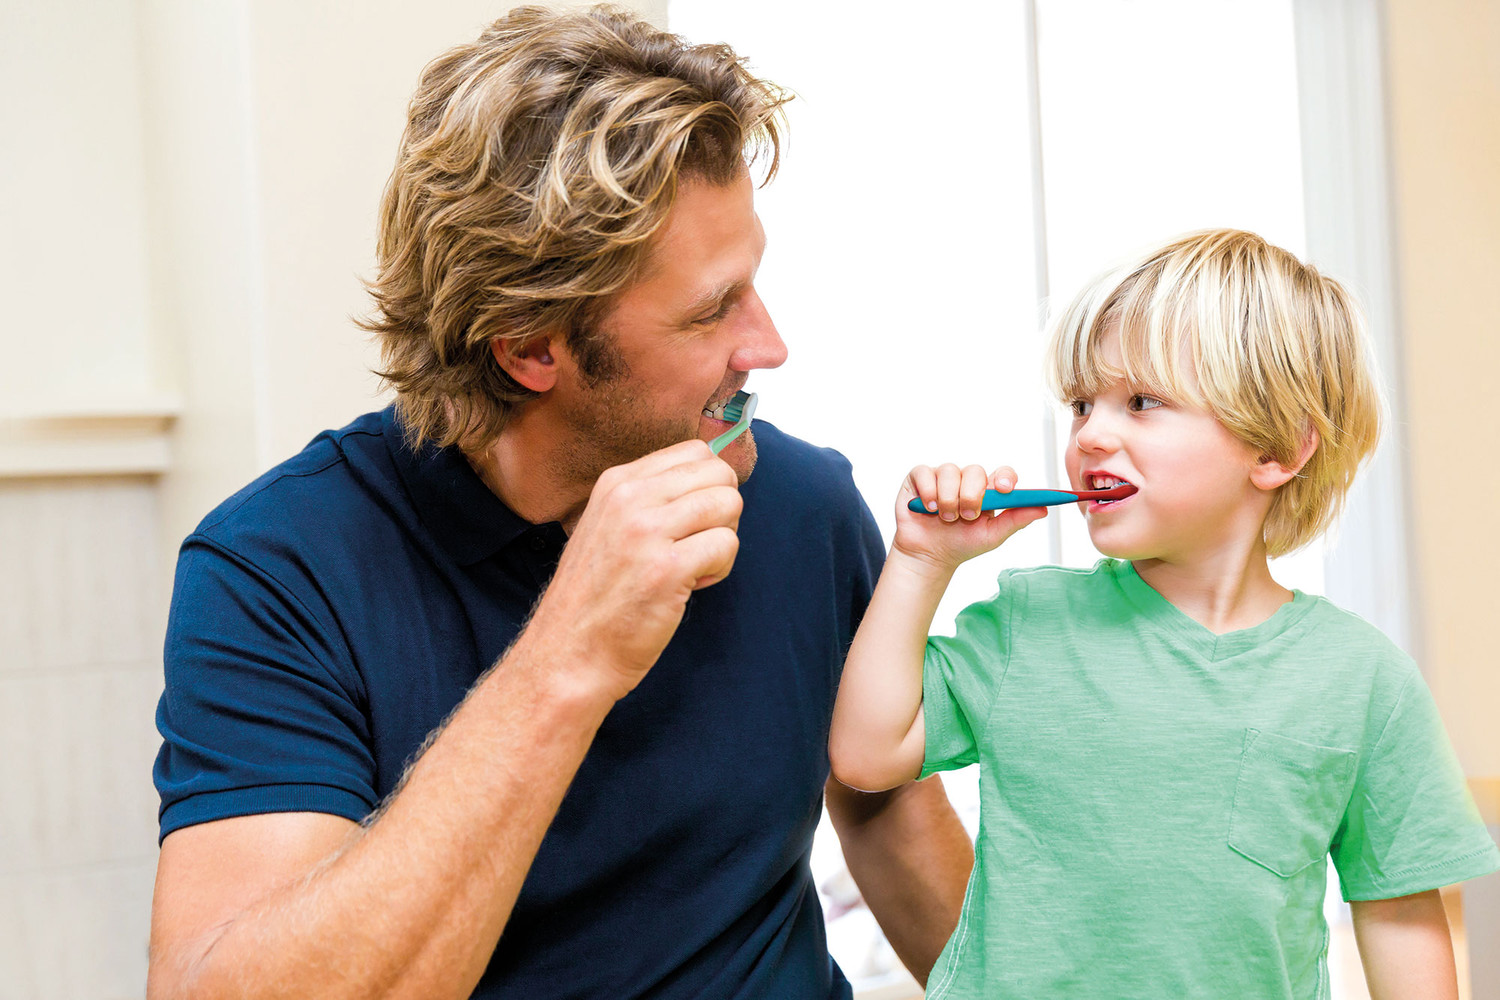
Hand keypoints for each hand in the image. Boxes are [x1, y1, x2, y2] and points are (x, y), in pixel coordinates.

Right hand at [526, 440, 741, 701]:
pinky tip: (691, 587)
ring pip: (729, 505)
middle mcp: (629, 498)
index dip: (707, 487)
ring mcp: (647, 532)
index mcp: (616, 482)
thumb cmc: (595, 598)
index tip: (689, 521)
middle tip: (696, 545)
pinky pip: (727, 545)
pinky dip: (720, 569)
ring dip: (723, 539)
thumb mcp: (606, 526)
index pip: (694, 452)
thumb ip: (649, 499)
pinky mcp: (666, 569)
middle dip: (722, 511)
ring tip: (693, 567)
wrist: (568, 655)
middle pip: (719, 473)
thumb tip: (708, 478)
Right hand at [892, 463, 1046, 571]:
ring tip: (946, 518)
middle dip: (971, 496)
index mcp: (987, 490)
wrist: (928, 555)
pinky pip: (925, 473)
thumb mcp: (992, 536)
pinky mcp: (919, 478)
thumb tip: (1043, 508)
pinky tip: (928, 509)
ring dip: (949, 499)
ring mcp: (943, 477)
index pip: (1002, 474)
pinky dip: (928, 492)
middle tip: (967, 516)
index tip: (1004, 489)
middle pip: (975, 471)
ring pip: (950, 472)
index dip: (1004, 478)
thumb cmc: (961, 544)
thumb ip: (1016, 520)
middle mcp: (966, 479)